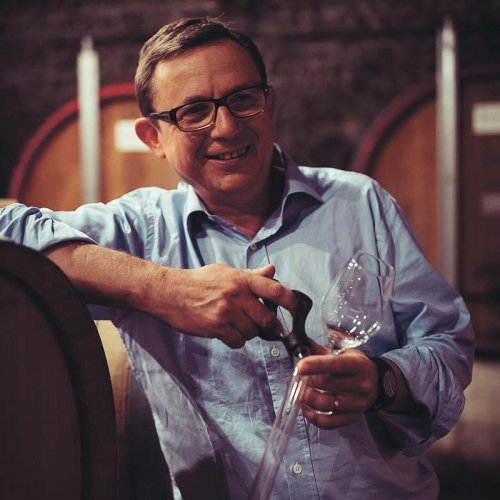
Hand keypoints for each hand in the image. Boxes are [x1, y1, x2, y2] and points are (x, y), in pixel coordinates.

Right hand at [153, 263, 297, 348]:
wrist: (170, 292)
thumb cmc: (199, 281)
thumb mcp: (225, 272)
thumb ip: (250, 275)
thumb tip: (272, 270)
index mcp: (241, 279)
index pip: (274, 289)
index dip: (290, 300)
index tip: (296, 308)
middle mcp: (237, 295)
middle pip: (266, 317)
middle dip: (271, 326)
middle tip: (270, 328)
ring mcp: (226, 312)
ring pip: (252, 332)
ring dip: (249, 333)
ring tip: (238, 326)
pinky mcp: (216, 327)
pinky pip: (237, 341)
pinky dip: (236, 340)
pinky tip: (228, 333)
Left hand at [296, 340, 378, 428]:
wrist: (377, 383)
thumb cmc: (356, 365)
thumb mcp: (345, 353)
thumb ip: (322, 350)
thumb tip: (303, 343)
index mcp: (358, 365)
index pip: (335, 364)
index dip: (315, 365)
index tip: (299, 366)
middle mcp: (361, 385)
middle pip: (326, 384)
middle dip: (307, 380)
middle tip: (300, 377)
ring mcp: (357, 404)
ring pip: (325, 404)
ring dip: (307, 398)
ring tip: (302, 391)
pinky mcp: (352, 418)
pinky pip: (327, 423)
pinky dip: (311, 416)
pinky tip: (306, 407)